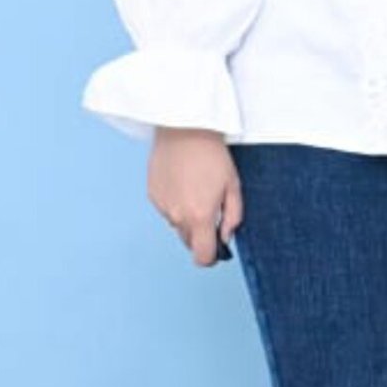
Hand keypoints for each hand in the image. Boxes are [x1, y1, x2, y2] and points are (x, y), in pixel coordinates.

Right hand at [147, 127, 243, 267]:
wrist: (184, 129)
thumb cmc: (211, 155)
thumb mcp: (233, 187)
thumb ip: (232, 217)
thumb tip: (225, 237)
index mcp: (199, 217)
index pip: (202, 256)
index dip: (211, 257)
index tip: (216, 250)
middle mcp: (177, 217)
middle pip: (189, 241)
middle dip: (200, 234)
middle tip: (211, 210)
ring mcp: (162, 206)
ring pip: (177, 224)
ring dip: (187, 217)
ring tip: (196, 189)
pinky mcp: (152, 195)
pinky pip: (166, 209)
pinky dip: (175, 203)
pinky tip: (183, 182)